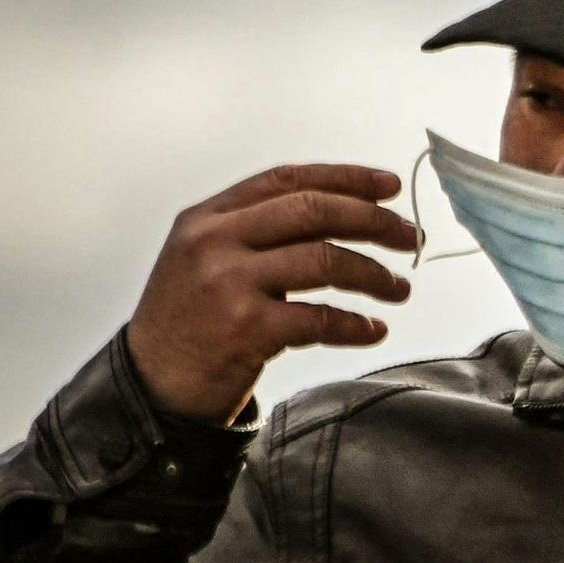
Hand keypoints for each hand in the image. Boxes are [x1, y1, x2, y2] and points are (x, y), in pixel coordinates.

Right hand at [123, 164, 418, 422]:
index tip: (390, 187)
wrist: (152, 383)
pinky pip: (321, 318)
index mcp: (207, 218)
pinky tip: (373, 331)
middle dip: (375, 222)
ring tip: (399, 289)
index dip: (346, 178)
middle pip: (314, 211)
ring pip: (325, 260)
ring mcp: (227, 283)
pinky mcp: (245, 328)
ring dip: (375, 275)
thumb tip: (347, 212)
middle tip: (411, 238)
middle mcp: (213, 242)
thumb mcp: (204, 258)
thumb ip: (257, 231)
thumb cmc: (191, 321)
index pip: (286, 181)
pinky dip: (356, 325)